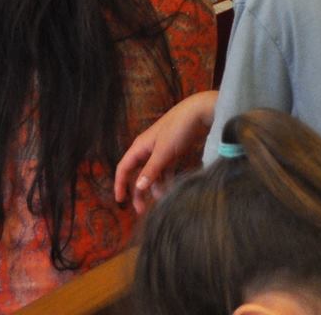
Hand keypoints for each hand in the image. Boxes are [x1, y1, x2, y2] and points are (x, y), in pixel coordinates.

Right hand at [114, 90, 217, 212]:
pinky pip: (165, 170)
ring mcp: (160, 151)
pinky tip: (170, 190)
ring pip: (153, 173)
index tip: (120, 201)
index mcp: (140, 147)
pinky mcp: (173, 152)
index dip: (120, 184)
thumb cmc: (178, 128)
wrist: (200, 111)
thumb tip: (138, 187)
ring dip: (155, 187)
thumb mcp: (164, 151)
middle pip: (138, 173)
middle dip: (138, 191)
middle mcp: (147, 149)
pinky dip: (166, 180)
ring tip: (161, 201)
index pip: (124, 168)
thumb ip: (151, 169)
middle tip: (141, 210)